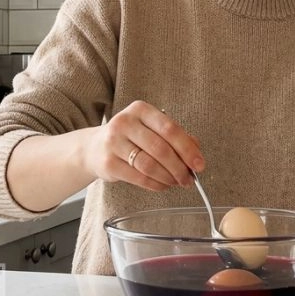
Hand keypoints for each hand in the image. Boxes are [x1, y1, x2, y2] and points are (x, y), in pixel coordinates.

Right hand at [78, 100, 203, 191]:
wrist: (95, 148)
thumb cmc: (130, 138)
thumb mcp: (151, 129)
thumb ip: (174, 137)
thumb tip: (196, 153)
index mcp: (141, 109)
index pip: (170, 128)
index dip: (187, 148)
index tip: (199, 164)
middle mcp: (125, 122)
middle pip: (161, 148)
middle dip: (180, 168)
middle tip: (189, 179)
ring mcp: (114, 142)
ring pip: (150, 165)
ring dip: (168, 178)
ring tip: (176, 182)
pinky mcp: (108, 163)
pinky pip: (139, 177)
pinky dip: (155, 184)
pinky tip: (162, 185)